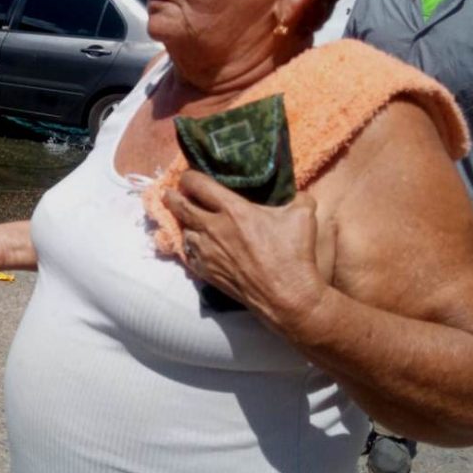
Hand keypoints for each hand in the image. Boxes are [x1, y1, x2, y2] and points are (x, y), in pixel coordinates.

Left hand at [163, 171, 325, 330]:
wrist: (287, 296)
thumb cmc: (294, 254)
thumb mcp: (302, 214)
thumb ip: (296, 196)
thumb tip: (294, 192)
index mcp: (232, 209)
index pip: (197, 184)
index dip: (189, 177)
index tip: (188, 176)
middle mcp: (213, 228)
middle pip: (180, 206)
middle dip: (172, 197)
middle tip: (169, 193)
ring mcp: (207, 252)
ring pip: (184, 231)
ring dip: (184, 223)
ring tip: (186, 219)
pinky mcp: (207, 272)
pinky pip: (189, 255)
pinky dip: (191, 247)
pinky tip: (196, 245)